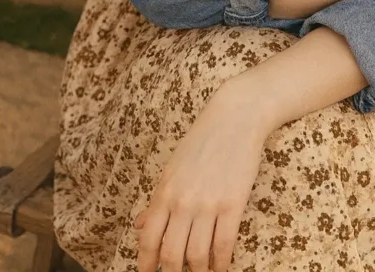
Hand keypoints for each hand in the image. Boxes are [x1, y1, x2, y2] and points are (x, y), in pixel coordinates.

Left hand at [133, 82, 268, 271]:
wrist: (235, 117)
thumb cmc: (203, 139)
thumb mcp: (173, 167)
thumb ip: (157, 199)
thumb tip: (139, 225)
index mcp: (165, 191)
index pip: (148, 239)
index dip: (146, 264)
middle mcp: (183, 201)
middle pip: (171, 254)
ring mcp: (208, 203)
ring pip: (197, 255)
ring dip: (198, 271)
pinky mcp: (233, 203)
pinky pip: (224, 244)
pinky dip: (221, 262)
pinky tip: (221, 266)